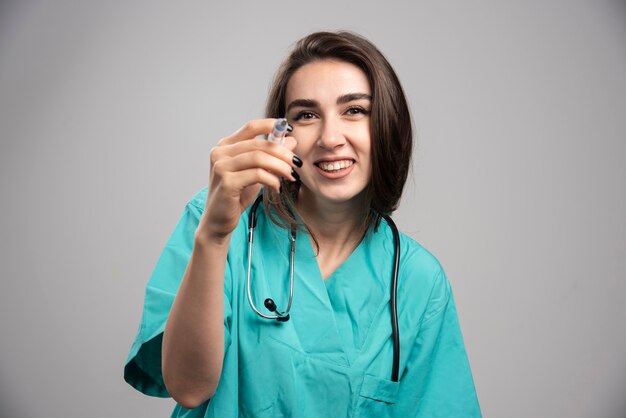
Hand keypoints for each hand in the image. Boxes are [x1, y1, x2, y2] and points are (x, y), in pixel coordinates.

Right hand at [198, 119, 298, 240]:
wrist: (218, 221)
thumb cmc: (236, 196)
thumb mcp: (256, 172)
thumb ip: (270, 156)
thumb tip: (291, 139)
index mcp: (226, 145)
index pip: (251, 126)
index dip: (271, 124)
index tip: (290, 129)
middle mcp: (220, 152)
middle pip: (259, 143)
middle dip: (282, 152)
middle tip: (296, 163)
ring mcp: (221, 166)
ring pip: (259, 157)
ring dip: (280, 166)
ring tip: (290, 175)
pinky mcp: (226, 182)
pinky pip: (257, 174)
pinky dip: (272, 179)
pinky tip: (277, 187)